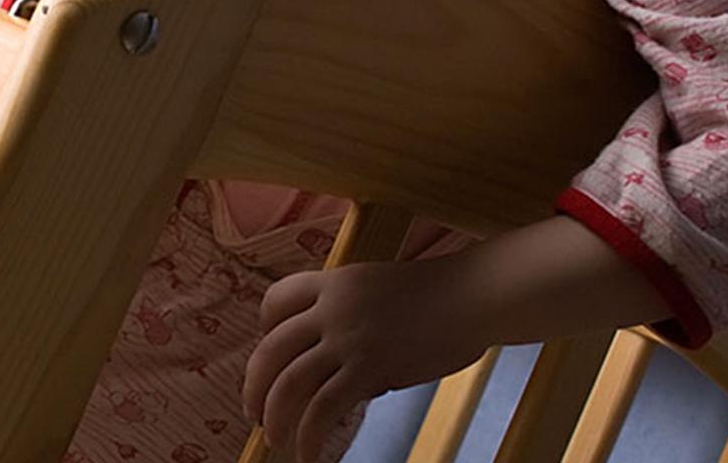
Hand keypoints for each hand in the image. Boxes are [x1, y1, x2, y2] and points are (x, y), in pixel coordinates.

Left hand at [242, 258, 488, 461]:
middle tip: (254, 411)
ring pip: (289, 381)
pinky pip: (324, 408)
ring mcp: (349, 338)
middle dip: (254, 385)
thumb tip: (337, 372)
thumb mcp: (378, 289)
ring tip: (273, 437)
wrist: (472, 295)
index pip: (275, 300)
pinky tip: (307, 454)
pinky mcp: (370, 368)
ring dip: (274, 415)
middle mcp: (332, 308)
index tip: (269, 354)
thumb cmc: (436, 296)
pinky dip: (308, 435)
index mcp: (333, 281)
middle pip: (271, 348)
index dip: (264, 329)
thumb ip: (350, 319)